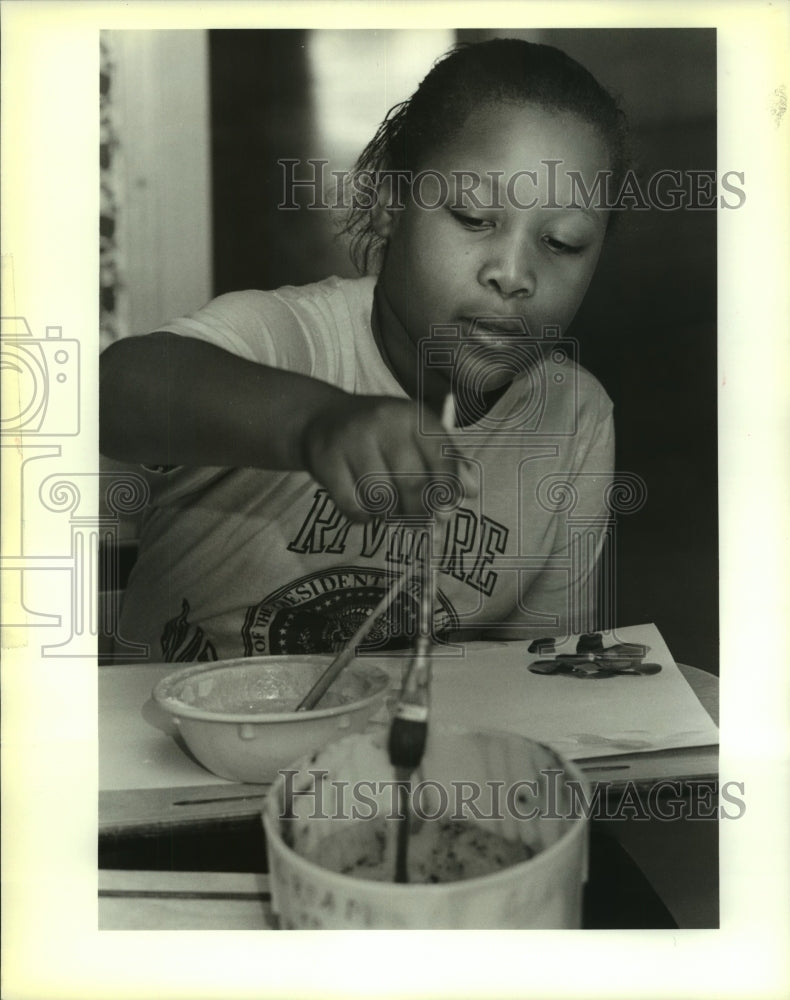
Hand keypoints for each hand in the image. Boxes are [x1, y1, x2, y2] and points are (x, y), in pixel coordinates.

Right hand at [301, 395, 476, 521]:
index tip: (445, 513)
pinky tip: (366, 509)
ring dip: (389, 514)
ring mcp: (352, 439)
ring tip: (389, 510)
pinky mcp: (326, 460)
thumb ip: (446, 461)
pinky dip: (363, 517)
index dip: (447, 491)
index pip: (441, 458)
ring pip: (381, 498)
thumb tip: (472, 492)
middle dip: (419, 512)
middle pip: (412, 484)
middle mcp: (384, 422)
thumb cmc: (381, 433)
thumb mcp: (415, 436)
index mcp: (413, 415)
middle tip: (418, 523)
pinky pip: (353, 505)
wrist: (323, 418)